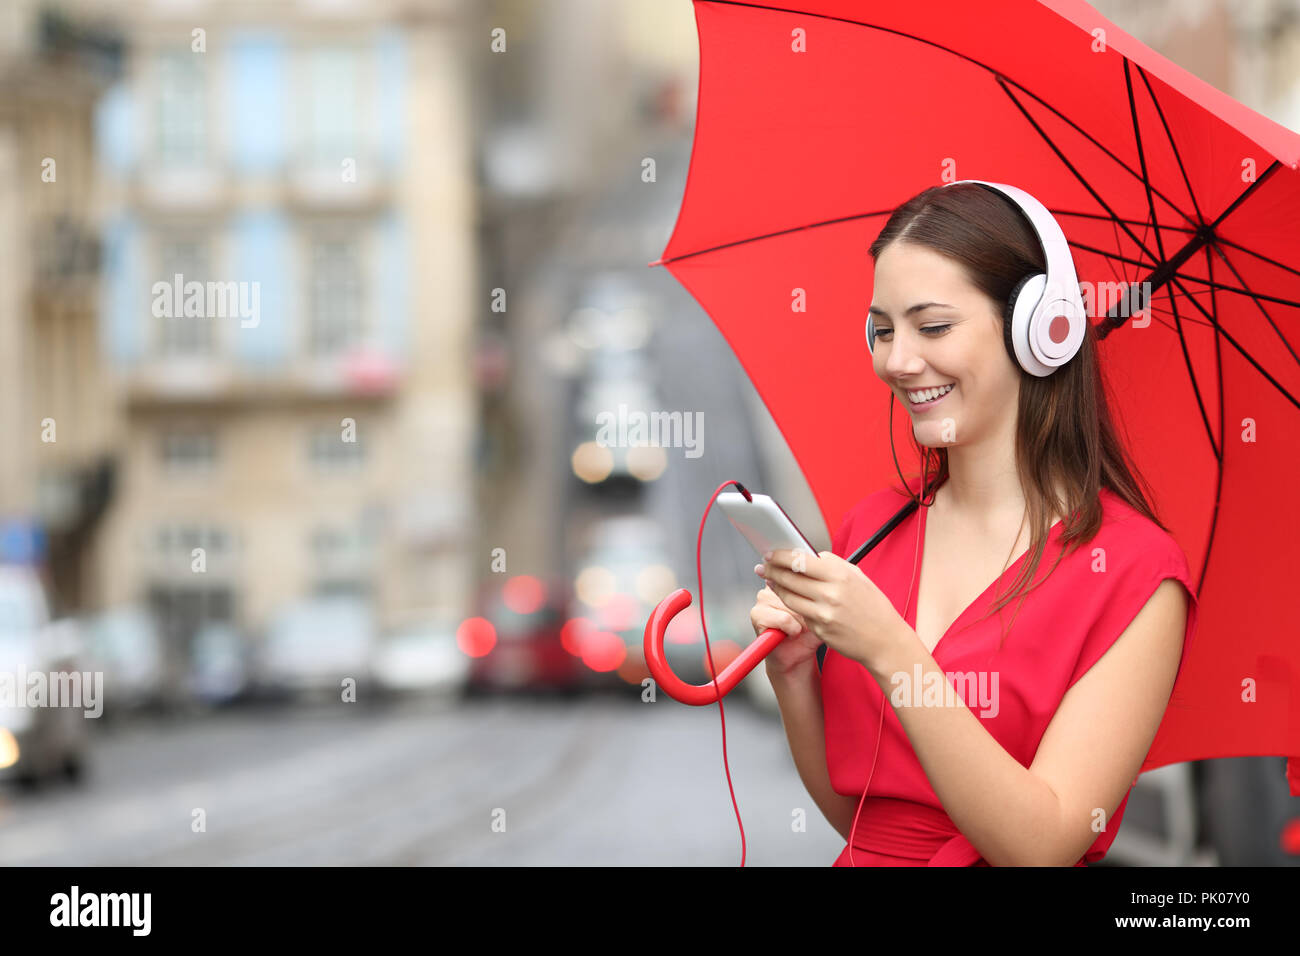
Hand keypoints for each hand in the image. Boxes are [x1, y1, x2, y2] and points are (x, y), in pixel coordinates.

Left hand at [756, 548, 908, 671]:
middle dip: (772, 570)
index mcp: (840, 575)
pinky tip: (787, 598)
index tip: (772, 554)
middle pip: (789, 577)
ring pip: (789, 596)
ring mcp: (823, 613)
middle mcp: (830, 593)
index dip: (781, 556)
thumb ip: (834, 564)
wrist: (885, 641)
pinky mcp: (819, 629)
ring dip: (776, 587)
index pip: (800, 560)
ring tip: (770, 581)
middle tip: (764, 566)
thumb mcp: (859, 577)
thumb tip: (813, 556)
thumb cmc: (874, 608)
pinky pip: (799, 613)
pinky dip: (790, 604)